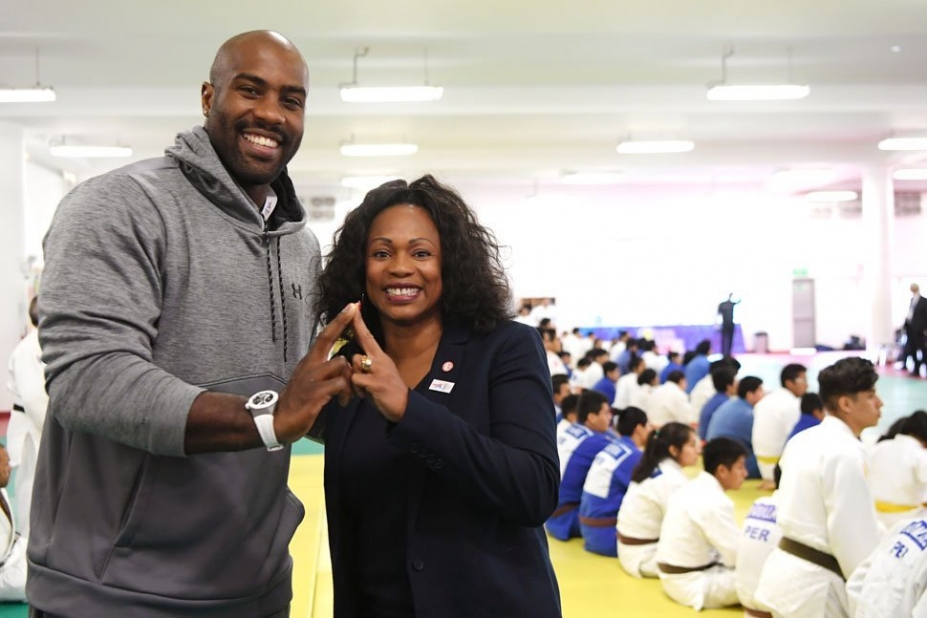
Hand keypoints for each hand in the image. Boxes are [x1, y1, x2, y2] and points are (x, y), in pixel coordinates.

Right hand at [274, 303, 357, 442]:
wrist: (279, 421)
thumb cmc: (298, 401)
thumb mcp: (310, 381)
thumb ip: (323, 370)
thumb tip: (338, 362)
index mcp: (310, 362)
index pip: (324, 336)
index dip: (338, 321)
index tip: (350, 306)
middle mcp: (310, 366)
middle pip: (327, 339)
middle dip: (342, 323)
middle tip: (355, 309)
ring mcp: (311, 379)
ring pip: (340, 363)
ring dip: (350, 377)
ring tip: (349, 394)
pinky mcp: (314, 394)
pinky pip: (338, 385)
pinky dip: (346, 392)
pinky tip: (343, 402)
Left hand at [349, 306, 408, 422]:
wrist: (404, 407)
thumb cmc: (387, 390)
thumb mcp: (379, 373)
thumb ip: (368, 363)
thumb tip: (354, 358)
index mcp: (380, 357)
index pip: (368, 335)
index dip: (359, 322)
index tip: (353, 307)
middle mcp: (380, 360)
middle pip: (357, 350)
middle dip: (352, 361)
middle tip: (356, 356)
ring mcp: (379, 371)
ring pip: (354, 365)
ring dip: (353, 379)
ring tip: (363, 389)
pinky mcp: (376, 383)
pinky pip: (356, 380)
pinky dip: (356, 389)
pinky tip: (365, 395)